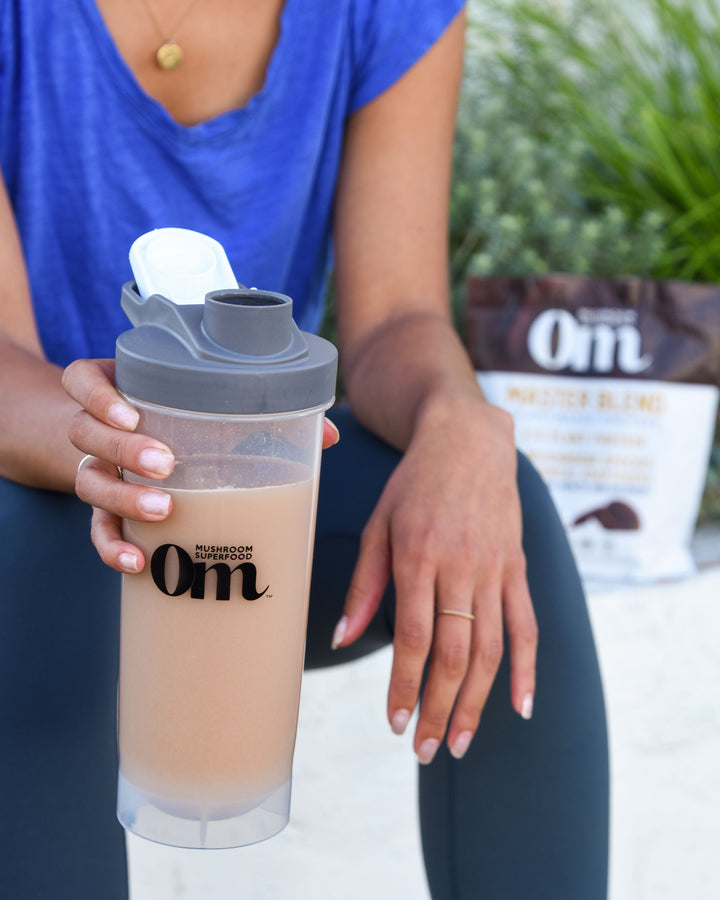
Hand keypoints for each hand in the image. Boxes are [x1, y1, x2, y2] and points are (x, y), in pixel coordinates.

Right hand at [62, 358, 339, 572]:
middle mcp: (99, 428)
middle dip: (123, 450)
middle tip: (165, 463)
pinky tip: (138, 562)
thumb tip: (327, 436)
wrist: (140, 442)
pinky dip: (113, 548)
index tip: (131, 412)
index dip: (97, 396)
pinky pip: (97, 530)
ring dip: (123, 499)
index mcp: (119, 388)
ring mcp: (98, 469)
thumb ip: (267, 411)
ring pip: (88, 482)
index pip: (82, 380)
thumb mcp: (216, 404)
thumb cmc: (187, 417)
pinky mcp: (104, 509)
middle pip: (85, 434)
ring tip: (164, 510)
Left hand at [331, 394, 537, 762]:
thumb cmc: (414, 482)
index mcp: (419, 556)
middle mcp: (460, 566)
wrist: (469, 440)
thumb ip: (365, 583)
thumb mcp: (378, 523)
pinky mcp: (518, 567)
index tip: (393, 722)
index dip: (405, 686)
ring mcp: (495, 569)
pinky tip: (520, 706)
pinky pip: (528, 624)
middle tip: (425, 750)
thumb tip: (343, 637)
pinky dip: (527, 668)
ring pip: (492, 648)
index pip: (414, 638)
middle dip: (440, 709)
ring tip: (462, 743)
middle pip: (455, 653)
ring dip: (478, 702)